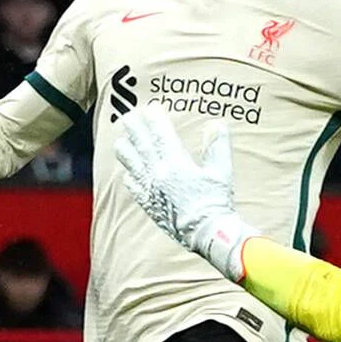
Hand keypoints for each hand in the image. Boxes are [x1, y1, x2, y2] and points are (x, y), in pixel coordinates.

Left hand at [110, 104, 250, 279]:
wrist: (208, 233)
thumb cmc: (216, 203)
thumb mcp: (221, 172)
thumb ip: (217, 146)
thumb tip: (216, 123)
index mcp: (177, 165)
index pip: (162, 136)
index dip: (156, 120)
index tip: (151, 108)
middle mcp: (160, 176)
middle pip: (143, 148)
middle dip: (135, 130)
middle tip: (127, 117)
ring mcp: (153, 192)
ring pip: (133, 167)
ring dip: (126, 152)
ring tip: (119, 142)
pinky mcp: (152, 206)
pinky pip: (136, 190)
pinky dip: (131, 179)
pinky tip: (128, 175)